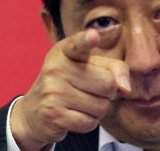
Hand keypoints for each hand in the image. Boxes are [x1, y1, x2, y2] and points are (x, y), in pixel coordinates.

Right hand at [10, 29, 130, 149]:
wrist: (34, 110)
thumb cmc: (69, 84)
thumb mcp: (89, 67)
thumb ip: (113, 69)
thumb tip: (125, 88)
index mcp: (65, 51)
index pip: (78, 45)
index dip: (86, 40)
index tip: (92, 36)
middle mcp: (56, 68)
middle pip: (107, 83)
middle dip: (107, 92)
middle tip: (90, 90)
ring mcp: (53, 91)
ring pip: (101, 106)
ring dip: (98, 109)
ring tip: (80, 103)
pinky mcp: (53, 114)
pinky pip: (90, 122)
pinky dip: (88, 122)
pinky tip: (74, 115)